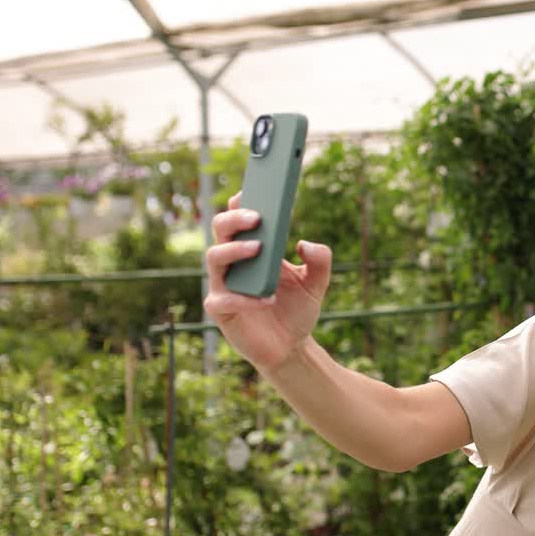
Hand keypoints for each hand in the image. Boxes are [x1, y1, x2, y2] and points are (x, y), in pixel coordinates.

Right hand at [203, 192, 332, 371]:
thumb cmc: (297, 309)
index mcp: (253, 248)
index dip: (241, 201)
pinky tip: (266, 298)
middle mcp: (233, 262)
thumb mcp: (317, 283)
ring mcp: (224, 284)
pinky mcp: (221, 310)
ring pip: (214, 257)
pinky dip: (243, 297)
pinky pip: (222, 298)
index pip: (239, 218)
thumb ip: (320, 261)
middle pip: (220, 229)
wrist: (291, 346)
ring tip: (259, 249)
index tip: (252, 189)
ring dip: (235, 250)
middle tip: (257, 217)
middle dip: (235, 219)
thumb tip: (305, 244)